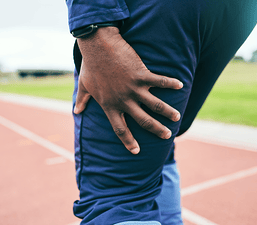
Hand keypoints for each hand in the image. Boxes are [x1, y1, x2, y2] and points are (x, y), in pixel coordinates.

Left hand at [74, 27, 182, 153]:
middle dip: (156, 130)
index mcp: (109, 105)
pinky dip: (171, 83)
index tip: (136, 151)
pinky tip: (180, 85)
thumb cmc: (91, 66)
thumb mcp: (84, 86)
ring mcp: (133, 89)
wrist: (98, 46)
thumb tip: (76, 111)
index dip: (128, 141)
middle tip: (167, 136)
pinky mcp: (141, 75)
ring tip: (177, 117)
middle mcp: (123, 101)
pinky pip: (159, 81)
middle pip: (143, 121)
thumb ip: (82, 100)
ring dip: (168, 112)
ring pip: (155, 105)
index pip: (120, 129)